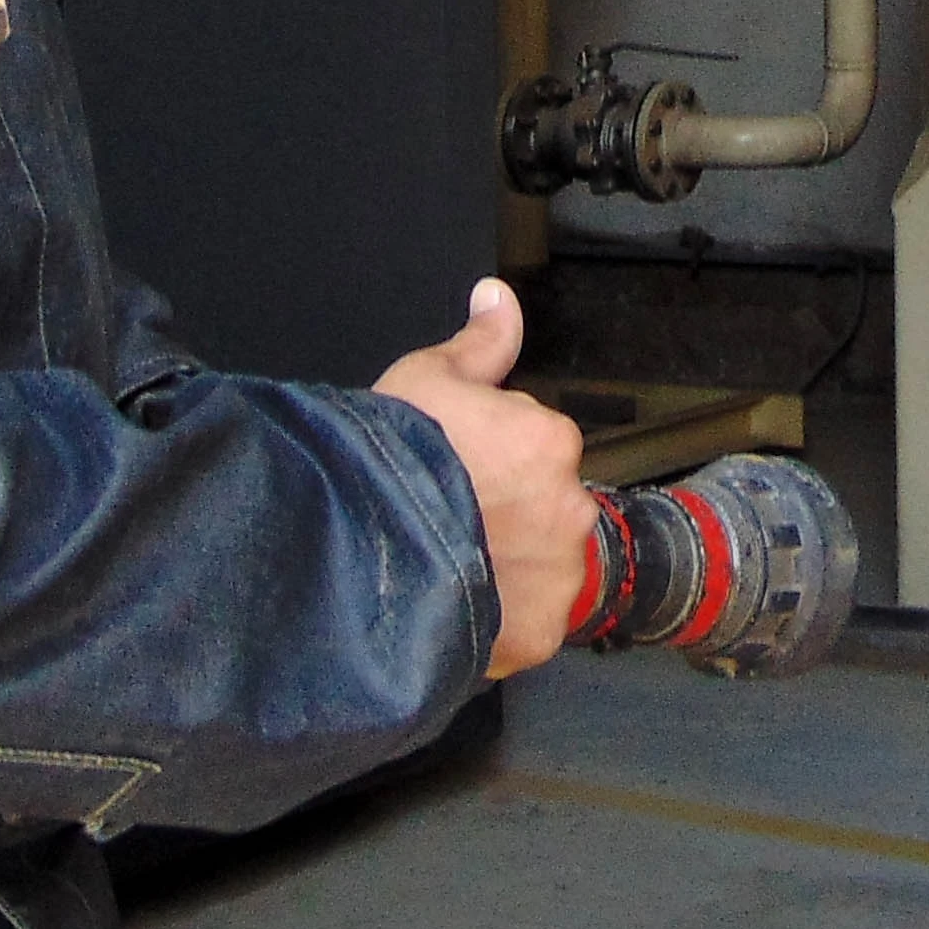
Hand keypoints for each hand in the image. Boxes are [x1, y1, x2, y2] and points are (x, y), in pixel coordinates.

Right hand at [370, 277, 588, 677]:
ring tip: (446, 568)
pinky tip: (454, 606)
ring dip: (508, 567)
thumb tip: (498, 296)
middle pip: (544, 507)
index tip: (452, 470)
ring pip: (540, 567)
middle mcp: (570, 508)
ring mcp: (558, 576)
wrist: (359, 547)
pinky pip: (526, 622)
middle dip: (507, 514)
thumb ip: (479, 343)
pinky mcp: (538, 633)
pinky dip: (499, 618)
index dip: (489, 457)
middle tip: (449, 520)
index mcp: (550, 441)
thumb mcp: (426, 378)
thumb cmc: (391, 460)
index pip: (535, 446)